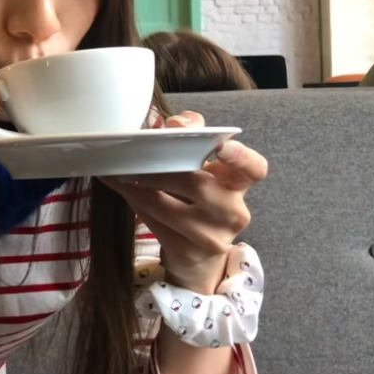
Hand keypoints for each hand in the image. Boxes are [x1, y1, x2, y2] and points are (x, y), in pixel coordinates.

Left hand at [100, 110, 267, 294]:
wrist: (197, 252)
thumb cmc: (196, 198)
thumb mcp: (200, 167)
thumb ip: (189, 136)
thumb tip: (164, 121)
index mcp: (239, 183)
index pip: (254, 168)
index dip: (242, 157)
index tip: (222, 147)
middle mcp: (232, 211)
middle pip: (199, 184)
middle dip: (163, 170)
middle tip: (135, 160)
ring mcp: (213, 236)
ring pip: (170, 208)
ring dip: (138, 188)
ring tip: (119, 174)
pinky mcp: (189, 252)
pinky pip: (156, 224)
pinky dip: (135, 203)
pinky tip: (122, 190)